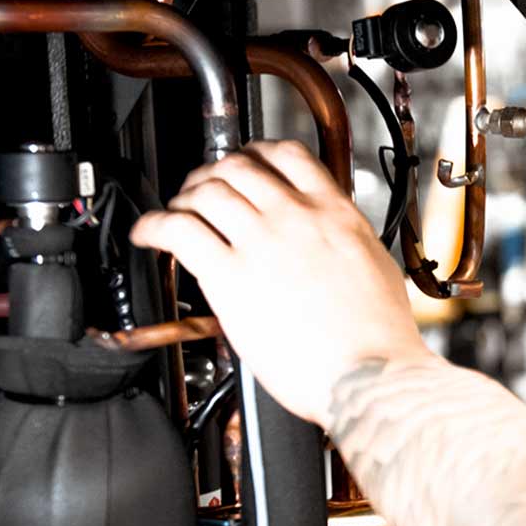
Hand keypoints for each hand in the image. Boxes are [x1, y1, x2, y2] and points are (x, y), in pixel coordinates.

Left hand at [130, 140, 429, 426]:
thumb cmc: (378, 335)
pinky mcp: (229, 276)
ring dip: (183, 197)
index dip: (256, 153)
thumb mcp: (375, 265)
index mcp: (334, 212)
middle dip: (212, 174)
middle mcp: (295, 216)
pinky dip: (154, 226)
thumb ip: (346, 240)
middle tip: (201, 188)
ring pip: (206, 191)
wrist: (368, 372)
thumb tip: (334, 238)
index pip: (286, 155)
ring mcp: (261, 242)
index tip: (246, 163)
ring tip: (175, 211)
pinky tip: (148, 234)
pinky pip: (178, 231)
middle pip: (238, 167)